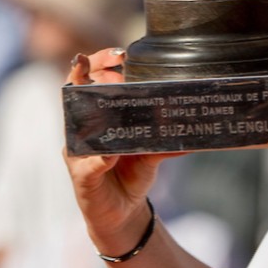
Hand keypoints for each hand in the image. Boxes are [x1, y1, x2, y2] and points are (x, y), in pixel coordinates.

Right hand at [62, 50, 175, 250]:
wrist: (123, 213)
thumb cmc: (131, 174)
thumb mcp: (150, 153)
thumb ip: (164, 139)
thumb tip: (191, 129)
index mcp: (97, 118)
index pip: (90, 82)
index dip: (98, 63)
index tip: (117, 53)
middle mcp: (82, 131)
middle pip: (77, 92)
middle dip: (91, 73)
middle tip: (114, 67)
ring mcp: (79, 153)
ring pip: (77, 124)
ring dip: (92, 108)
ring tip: (106, 93)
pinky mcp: (81, 177)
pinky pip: (88, 165)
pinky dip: (100, 159)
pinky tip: (110, 156)